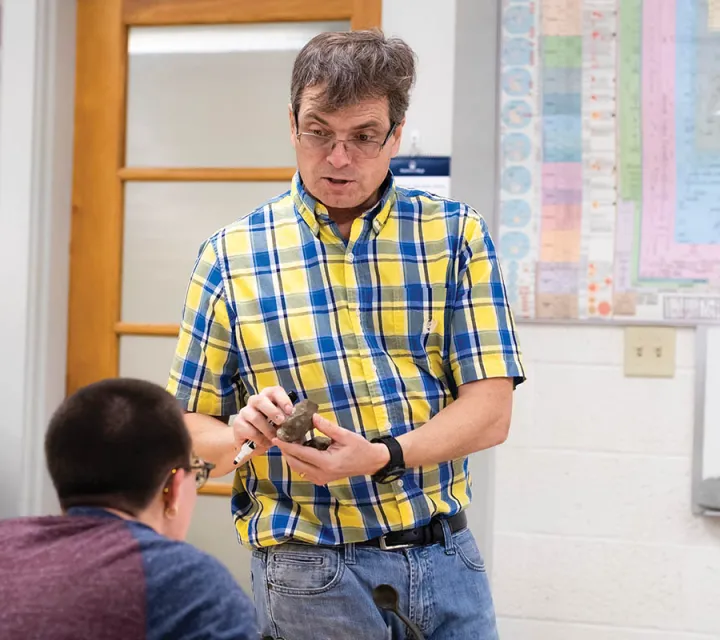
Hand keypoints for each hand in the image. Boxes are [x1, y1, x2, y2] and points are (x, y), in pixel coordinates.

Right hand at [232, 386, 294, 458]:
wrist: (251, 444)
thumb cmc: (270, 430)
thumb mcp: (281, 424)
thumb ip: (288, 420)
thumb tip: (299, 422)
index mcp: (268, 397)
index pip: (275, 391)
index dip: (283, 399)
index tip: (291, 411)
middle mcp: (255, 401)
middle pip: (261, 400)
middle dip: (273, 411)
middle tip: (282, 422)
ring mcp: (245, 411)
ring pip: (256, 417)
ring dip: (268, 430)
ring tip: (275, 438)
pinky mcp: (238, 424)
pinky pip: (250, 431)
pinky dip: (260, 439)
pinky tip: (265, 443)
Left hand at [272, 414, 390, 484]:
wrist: (369, 462)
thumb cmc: (359, 448)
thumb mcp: (344, 435)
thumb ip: (327, 427)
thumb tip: (312, 417)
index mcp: (327, 463)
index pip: (301, 454)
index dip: (287, 446)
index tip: (276, 437)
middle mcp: (321, 474)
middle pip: (295, 463)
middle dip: (285, 450)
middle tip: (280, 436)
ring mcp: (320, 479)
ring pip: (297, 468)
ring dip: (290, 455)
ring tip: (288, 440)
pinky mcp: (320, 479)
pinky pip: (303, 470)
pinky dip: (297, 460)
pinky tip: (298, 448)